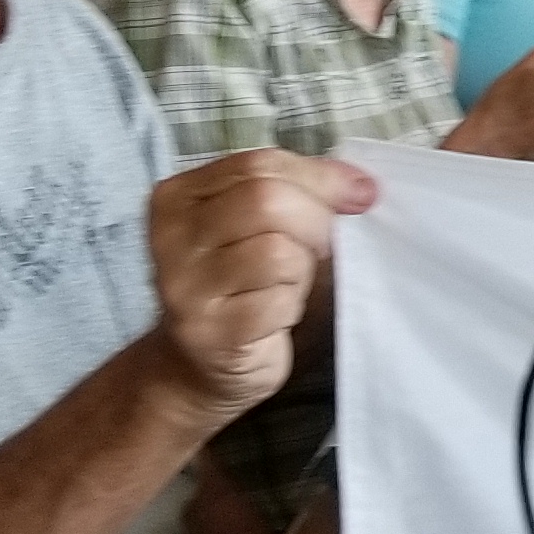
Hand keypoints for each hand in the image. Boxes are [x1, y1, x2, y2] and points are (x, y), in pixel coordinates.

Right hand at [149, 149, 374, 419]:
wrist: (196, 369)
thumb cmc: (242, 289)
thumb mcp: (261, 228)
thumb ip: (297, 194)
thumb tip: (360, 185)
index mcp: (179, 195)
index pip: (259, 164)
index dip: (320, 177)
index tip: (362, 194)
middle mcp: (171, 235)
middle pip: (266, 200)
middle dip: (316, 222)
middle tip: (325, 250)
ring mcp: (183, 284)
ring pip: (276, 250)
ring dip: (302, 270)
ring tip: (288, 287)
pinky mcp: (208, 330)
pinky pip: (277, 300)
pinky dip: (292, 306)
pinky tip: (276, 317)